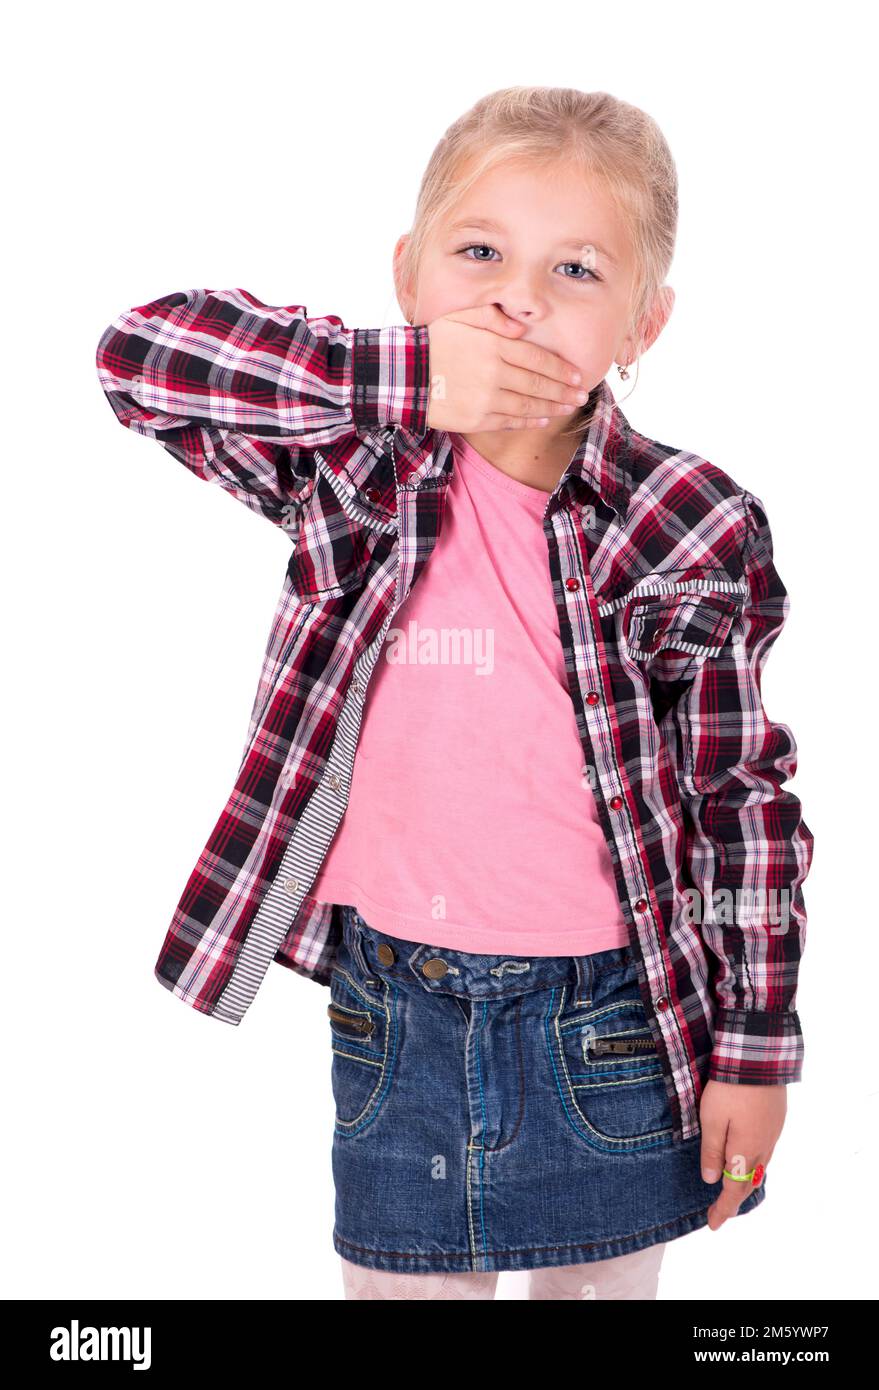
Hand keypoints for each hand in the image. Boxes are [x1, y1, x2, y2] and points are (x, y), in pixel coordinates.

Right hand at [425, 305, 588, 432]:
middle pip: (539, 384)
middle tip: (582, 394)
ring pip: (529, 405)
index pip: (538, 359)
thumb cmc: (434, 343)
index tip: (577, 375)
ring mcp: (487, 399)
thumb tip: (522, 328)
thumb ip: (493, 317)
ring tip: (569, 408)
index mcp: (494, 346)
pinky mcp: (477, 419)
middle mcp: (495, 373)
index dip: (561, 369)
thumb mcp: (461, 317)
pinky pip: (510, 422)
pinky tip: (542, 419)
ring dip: (552, 408)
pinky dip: (529, 421)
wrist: (406, 376)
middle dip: (564, 391)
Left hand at [699, 1080, 786, 1229]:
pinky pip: (766, 1152)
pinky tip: (747, 1161)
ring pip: (760, 1168)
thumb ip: (712, 1151)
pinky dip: (754, 1165)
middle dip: (734, 1200)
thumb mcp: (711, 1119)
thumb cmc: (730, 1088)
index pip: (735, 1189)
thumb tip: (712, 1180)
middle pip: (750, 1182)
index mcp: (747, 1151)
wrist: (758, 1057)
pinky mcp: (776, 1120)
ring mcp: (773, 1133)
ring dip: (745, 1183)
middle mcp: (764, 1146)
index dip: (724, 1209)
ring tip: (732, 1190)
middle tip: (720, 1211)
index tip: (713, 1224)